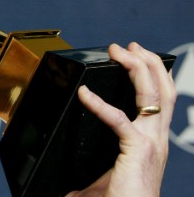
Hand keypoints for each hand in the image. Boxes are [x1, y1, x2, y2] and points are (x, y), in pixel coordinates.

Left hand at [66, 42, 175, 196]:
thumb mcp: (106, 177)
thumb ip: (90, 170)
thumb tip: (64, 182)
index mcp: (151, 140)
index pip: (161, 99)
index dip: (152, 76)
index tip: (135, 58)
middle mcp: (156, 137)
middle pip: (163, 89)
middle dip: (148, 62)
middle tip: (129, 46)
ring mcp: (151, 142)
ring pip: (153, 95)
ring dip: (137, 68)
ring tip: (120, 50)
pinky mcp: (138, 149)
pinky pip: (119, 120)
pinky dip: (100, 104)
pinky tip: (84, 94)